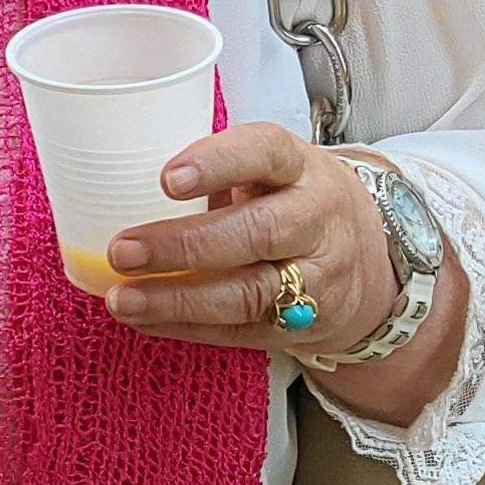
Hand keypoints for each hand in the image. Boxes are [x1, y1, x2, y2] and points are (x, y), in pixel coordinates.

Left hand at [101, 124, 399, 356]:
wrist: (369, 261)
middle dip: (184, 245)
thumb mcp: (271, 170)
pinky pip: (241, 331)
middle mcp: (317, 220)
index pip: (266, 153)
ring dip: (178, 299)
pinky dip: (186, 327)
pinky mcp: (304, 326)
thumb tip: (115, 177)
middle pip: (257, 232)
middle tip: (121, 250)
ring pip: (249, 292)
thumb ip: (215, 171)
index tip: (166, 179)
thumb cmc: (289, 200)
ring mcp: (317, 278)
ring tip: (122, 298)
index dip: (218, 164)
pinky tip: (142, 320)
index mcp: (301, 167)